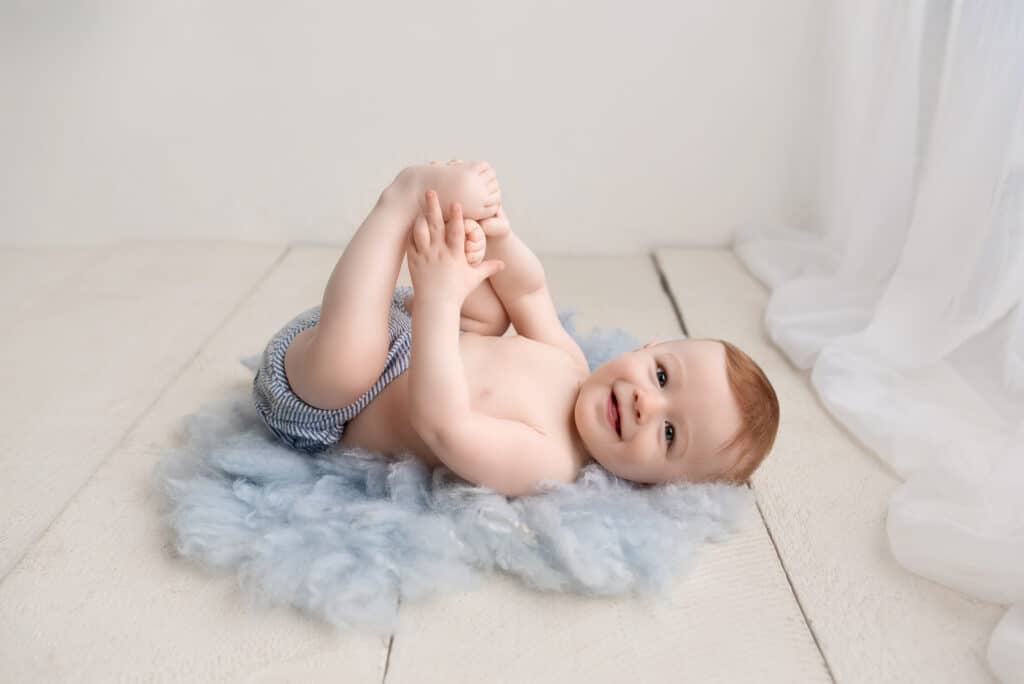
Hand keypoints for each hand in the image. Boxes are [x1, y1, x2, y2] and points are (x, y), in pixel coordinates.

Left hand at [407, 190, 504, 304]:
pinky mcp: (414, 261)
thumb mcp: (474, 279)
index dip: (457, 216)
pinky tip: (411, 222)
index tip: (456, 202)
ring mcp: (425, 256)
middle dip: (433, 207)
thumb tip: (503, 264)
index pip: (457, 232)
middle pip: (436, 226)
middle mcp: (439, 253)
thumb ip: (488, 268)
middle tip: (430, 191)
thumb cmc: (457, 292)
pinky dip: (411, 232)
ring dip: (419, 217)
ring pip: (420, 232)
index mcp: (455, 255)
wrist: (436, 306)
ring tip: (419, 206)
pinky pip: (411, 242)